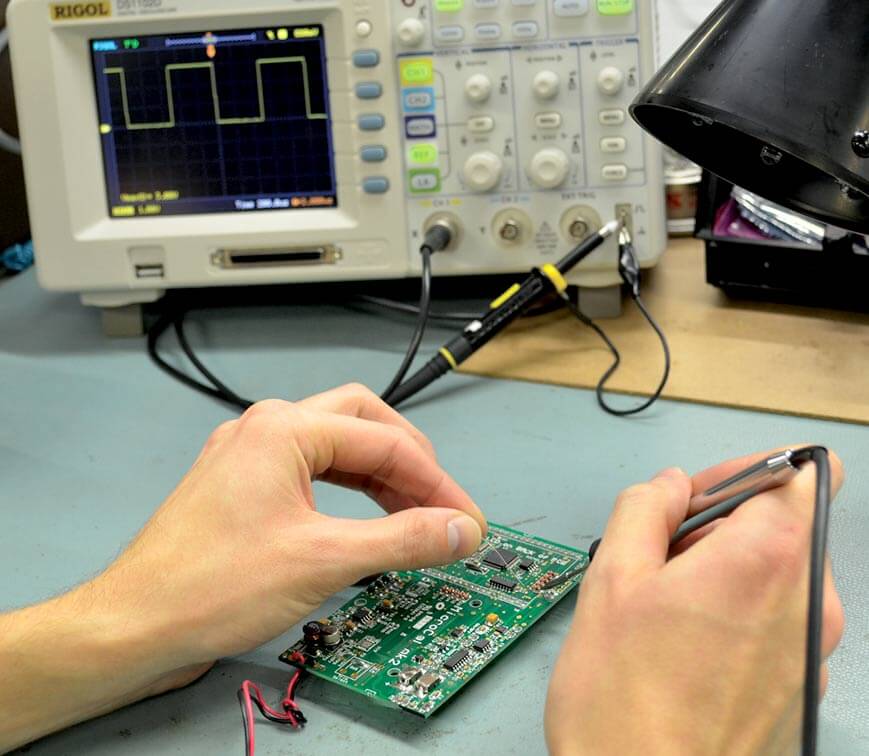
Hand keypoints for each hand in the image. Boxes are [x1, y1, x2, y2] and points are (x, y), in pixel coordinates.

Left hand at [0, 384, 484, 751]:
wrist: (134, 625)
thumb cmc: (213, 586)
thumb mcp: (323, 560)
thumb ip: (401, 539)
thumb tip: (458, 530)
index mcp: (284, 429)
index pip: (385, 442)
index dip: (435, 483)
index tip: (466, 522)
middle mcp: (265, 429)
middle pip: (363, 422)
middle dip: (409, 461)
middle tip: (439, 504)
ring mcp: (249, 455)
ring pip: (336, 447)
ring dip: (380, 476)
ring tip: (414, 515)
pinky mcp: (242, 486)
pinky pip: (311, 472)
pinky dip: (348, 492)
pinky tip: (366, 519)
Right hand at [545, 447, 843, 755]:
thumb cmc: (625, 704)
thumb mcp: (611, 580)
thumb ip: (642, 510)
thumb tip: (667, 488)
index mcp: (765, 562)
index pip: (798, 472)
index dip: (743, 470)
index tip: (697, 496)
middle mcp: (806, 605)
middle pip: (781, 524)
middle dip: (718, 527)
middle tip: (658, 560)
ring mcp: (810, 652)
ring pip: (773, 573)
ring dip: (721, 572)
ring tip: (663, 611)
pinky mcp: (799, 687)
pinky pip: (775, 620)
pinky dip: (734, 614)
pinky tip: (682, 647)